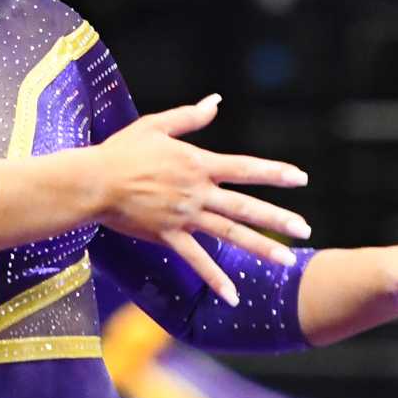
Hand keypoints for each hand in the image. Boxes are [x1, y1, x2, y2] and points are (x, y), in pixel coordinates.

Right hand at [93, 94, 311, 304]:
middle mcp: (197, 191)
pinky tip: (233, 297)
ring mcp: (184, 216)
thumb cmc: (121, 151)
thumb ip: (189, 117)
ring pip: (229, 234)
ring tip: (286, 262)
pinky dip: (216, 279)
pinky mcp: (168, 236)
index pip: (244, 168)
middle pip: (245, 206)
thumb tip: (215, 101)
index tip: (300, 178)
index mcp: (197, 163)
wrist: (93, 182)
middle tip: (305, 229)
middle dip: (278, 218)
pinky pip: (197, 261)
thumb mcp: (156, 125)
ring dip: (260, 248)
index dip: (274, 173)